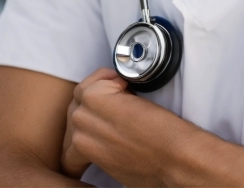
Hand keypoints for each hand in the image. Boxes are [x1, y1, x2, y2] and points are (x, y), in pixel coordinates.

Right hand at [60, 68, 198, 186]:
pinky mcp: (97, 100)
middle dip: (97, 104)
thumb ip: (104, 150)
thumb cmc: (156, 167)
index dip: (86, 125)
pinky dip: (109, 76)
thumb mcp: (119, 165)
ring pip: (83, 93)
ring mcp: (85, 117)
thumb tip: (111, 140)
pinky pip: (96, 79)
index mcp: (81, 154)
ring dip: (103, 89)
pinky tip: (125, 84)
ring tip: (124, 93)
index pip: (70, 135)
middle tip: (120, 103)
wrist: (174, 160)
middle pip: (77, 109)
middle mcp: (79, 137)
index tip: (101, 121)